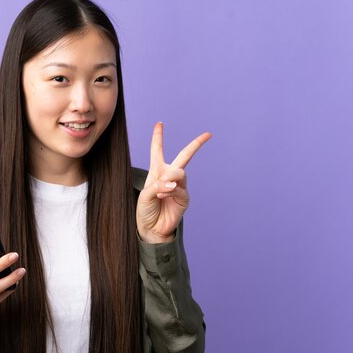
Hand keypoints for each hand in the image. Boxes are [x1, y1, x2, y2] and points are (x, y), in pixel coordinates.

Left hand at [136, 122, 211, 243]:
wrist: (151, 229)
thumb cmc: (145, 211)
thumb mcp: (145, 194)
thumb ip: (158, 184)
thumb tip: (174, 182)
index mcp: (157, 171)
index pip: (157, 151)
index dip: (158, 137)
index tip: (159, 124)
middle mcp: (169, 176)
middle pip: (185, 155)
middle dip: (196, 144)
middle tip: (208, 134)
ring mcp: (179, 187)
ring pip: (180, 173)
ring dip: (170, 179)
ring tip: (162, 190)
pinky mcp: (184, 198)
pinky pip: (180, 189)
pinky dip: (170, 191)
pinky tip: (163, 195)